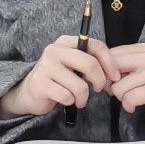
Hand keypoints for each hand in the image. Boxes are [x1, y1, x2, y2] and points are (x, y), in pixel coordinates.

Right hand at [0, 36, 119, 117]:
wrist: (29, 92)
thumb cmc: (58, 79)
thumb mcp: (74, 65)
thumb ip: (92, 63)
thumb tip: (114, 74)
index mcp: (66, 41)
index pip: (95, 45)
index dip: (110, 62)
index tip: (115, 76)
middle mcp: (54, 50)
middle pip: (90, 64)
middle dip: (100, 81)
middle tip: (98, 89)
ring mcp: (46, 66)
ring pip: (80, 85)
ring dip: (83, 97)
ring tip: (78, 99)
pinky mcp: (40, 83)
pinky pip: (67, 96)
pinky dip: (70, 102)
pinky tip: (65, 100)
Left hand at [108, 43, 144, 127]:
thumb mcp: (139, 68)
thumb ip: (121, 65)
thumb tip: (98, 72)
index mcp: (144, 49)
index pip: (112, 54)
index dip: (105, 70)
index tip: (111, 80)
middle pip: (112, 68)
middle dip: (110, 83)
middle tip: (118, 90)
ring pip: (118, 87)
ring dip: (121, 97)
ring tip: (132, 97)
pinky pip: (128, 99)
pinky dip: (128, 106)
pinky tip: (135, 105)